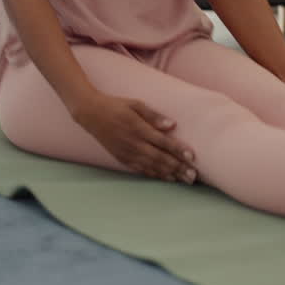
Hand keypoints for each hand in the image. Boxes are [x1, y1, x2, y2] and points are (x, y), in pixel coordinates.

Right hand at [70, 93, 196, 183]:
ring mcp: (127, 153)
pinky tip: (166, 178)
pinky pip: (140, 169)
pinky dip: (154, 175)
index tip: (192, 157)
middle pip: (160, 158)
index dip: (178, 150)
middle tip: (193, 176)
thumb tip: (172, 125)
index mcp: (139, 129)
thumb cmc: (116, 106)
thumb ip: (154, 116)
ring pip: (152, 167)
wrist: (91, 114)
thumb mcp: (135, 104)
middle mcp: (134, 143)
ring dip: (169, 174)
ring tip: (184, 180)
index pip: (163, 142)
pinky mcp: (122, 158)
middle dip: (178, 168)